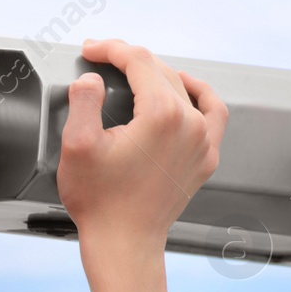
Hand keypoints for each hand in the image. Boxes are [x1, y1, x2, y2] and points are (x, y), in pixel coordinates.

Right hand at [56, 39, 227, 272]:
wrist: (124, 242)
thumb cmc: (101, 201)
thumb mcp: (77, 145)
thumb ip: (85, 100)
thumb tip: (95, 78)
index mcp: (162, 115)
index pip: (139, 62)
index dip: (111, 49)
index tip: (91, 50)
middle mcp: (191, 124)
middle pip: (162, 72)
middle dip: (129, 60)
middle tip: (102, 58)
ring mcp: (203, 141)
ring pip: (185, 88)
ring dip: (159, 74)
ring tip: (134, 72)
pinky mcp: (206, 158)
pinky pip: (213, 113)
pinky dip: (198, 95)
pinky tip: (184, 89)